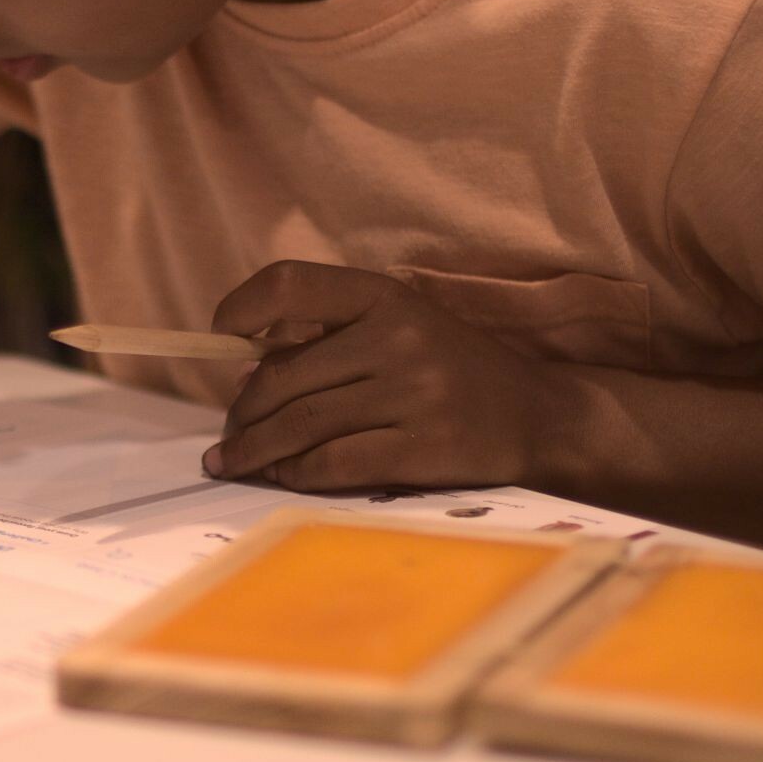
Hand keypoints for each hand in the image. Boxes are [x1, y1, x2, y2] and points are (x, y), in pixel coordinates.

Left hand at [202, 261, 579, 491]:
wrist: (542, 416)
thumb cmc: (454, 370)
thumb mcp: (402, 329)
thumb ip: (330, 342)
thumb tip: (242, 379)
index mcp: (386, 297)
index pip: (292, 284)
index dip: (243, 306)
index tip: (220, 334)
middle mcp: (397, 338)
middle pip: (283, 378)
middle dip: (243, 413)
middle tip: (227, 434)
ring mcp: (412, 395)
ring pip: (300, 426)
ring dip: (254, 451)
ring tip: (232, 462)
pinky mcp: (422, 448)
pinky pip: (333, 464)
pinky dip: (295, 474)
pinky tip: (280, 477)